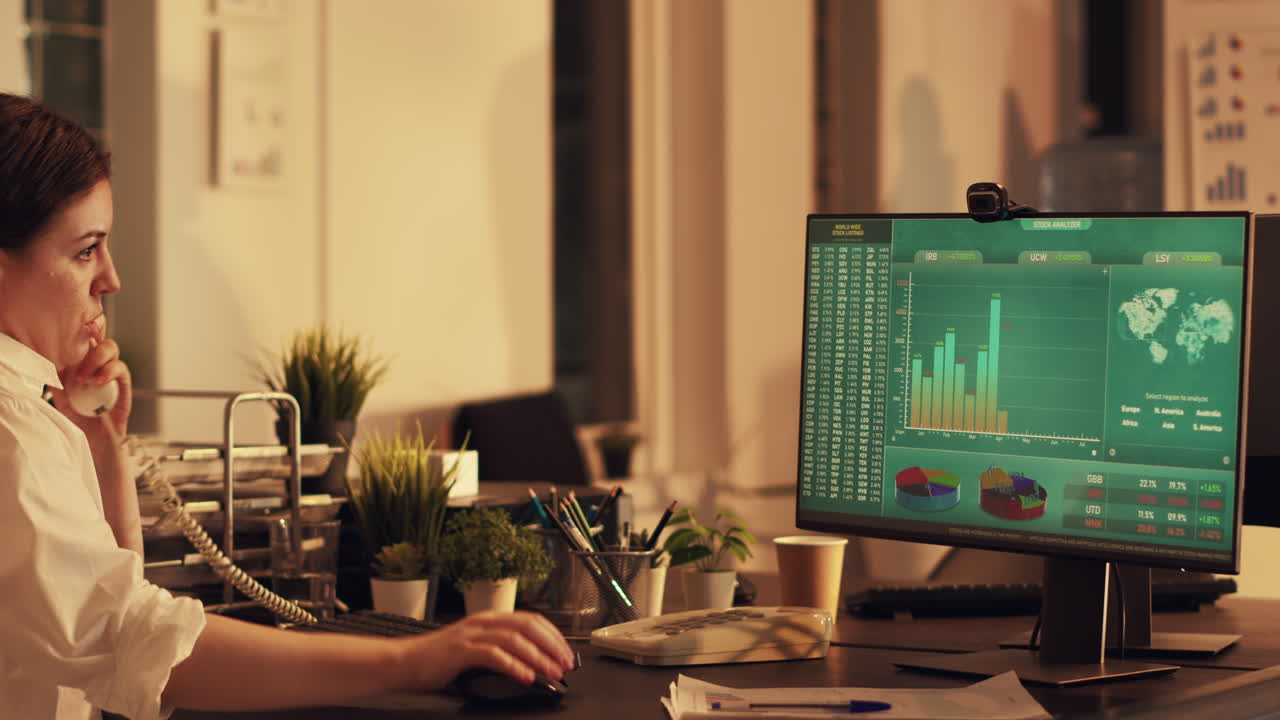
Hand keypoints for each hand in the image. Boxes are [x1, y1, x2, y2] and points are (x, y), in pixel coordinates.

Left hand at [50, 337, 131, 438]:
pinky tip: (98, 382)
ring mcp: (112, 375)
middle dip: (90, 343)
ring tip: (85, 378)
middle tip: (76, 363)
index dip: (83, 330)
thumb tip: (48, 359)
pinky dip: (109, 372)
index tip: (77, 326)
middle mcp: (97, 367)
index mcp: (81, 366)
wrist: (94, 445)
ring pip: (112, 349)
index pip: (84, 341)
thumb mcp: (60, 398)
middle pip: (100, 339)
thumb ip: (58, 379)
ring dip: (97, 359)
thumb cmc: (77, 423)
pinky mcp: (124, 387)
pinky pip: (121, 370)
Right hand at [393, 611, 576, 691]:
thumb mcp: (474, 648)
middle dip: (551, 644)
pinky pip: (493, 655)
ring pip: (514, 639)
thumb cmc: (438, 659)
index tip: (566, 652)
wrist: (403, 662)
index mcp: (489, 619)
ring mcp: (471, 635)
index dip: (553, 634)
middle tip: (565, 663)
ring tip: (551, 672)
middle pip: (527, 625)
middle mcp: (482, 622)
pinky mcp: (460, 651)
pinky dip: (513, 665)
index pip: (530, 619)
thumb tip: (530, 663)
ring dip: (537, 657)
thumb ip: (499, 650)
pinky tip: (525, 677)